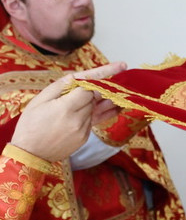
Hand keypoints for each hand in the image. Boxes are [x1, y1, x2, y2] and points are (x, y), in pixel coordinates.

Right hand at [10, 62, 126, 161]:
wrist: (30, 153)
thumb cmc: (30, 124)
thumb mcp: (39, 101)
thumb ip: (60, 87)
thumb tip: (78, 77)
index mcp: (65, 108)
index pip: (91, 88)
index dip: (103, 75)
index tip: (121, 66)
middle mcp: (78, 119)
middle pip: (95, 97)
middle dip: (92, 89)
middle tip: (86, 86)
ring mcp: (84, 130)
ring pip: (95, 108)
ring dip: (90, 102)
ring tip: (76, 102)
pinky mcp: (85, 137)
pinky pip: (93, 120)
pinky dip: (90, 112)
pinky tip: (85, 110)